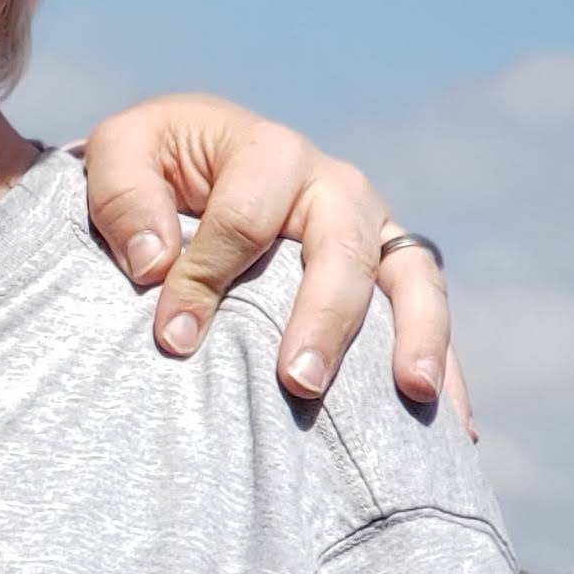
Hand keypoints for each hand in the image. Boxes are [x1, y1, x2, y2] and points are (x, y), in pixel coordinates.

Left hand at [79, 97, 462, 420]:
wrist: (192, 158)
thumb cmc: (153, 161)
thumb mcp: (121, 153)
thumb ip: (124, 195)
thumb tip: (155, 263)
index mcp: (269, 152)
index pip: (246, 220)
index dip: (206, 280)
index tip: (173, 338)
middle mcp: (334, 186)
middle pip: (344, 249)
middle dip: (325, 317)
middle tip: (298, 383)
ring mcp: (371, 228)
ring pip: (412, 278)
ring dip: (417, 335)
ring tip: (413, 394)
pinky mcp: (386, 268)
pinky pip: (425, 313)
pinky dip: (444, 362)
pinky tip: (452, 422)